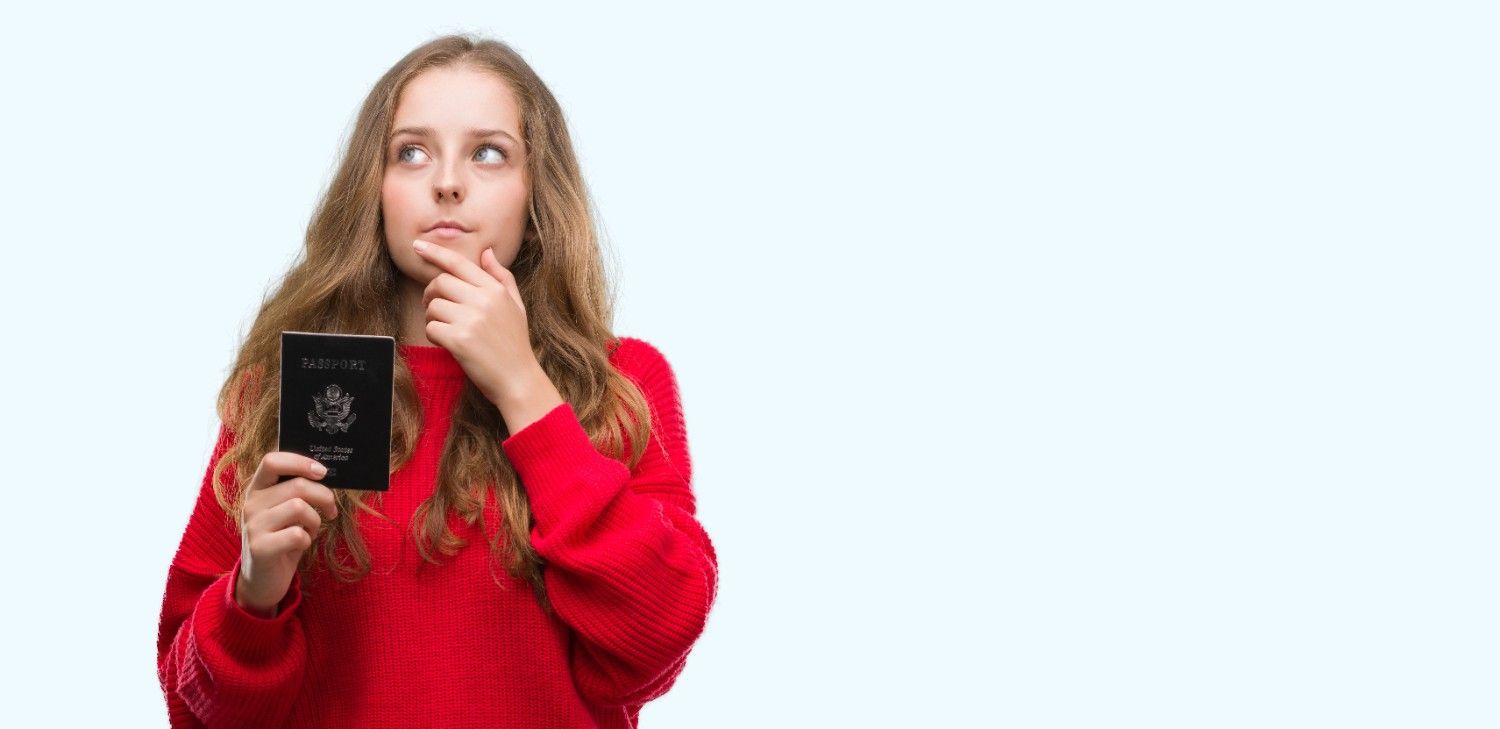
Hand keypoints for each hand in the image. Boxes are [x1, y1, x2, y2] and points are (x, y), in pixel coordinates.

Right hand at [235, 453, 337, 617]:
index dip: (300, 462)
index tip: (323, 472)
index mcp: (257, 489)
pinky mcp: (260, 548)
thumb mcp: (285, 511)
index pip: (272, 460)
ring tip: (310, 530)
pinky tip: (301, 545)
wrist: (262, 579)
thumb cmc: (282, 539)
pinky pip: (298, 534)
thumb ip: (297, 491)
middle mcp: (251, 504)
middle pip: (297, 485)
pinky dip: (308, 540)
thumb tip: (325, 473)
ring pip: (300, 508)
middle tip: (331, 510)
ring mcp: (253, 526)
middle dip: (324, 497)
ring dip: (315, 521)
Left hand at [412, 239, 536, 405]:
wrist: (518, 379)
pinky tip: (447, 343)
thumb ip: (501, 277)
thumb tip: (486, 252)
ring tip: (446, 329)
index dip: (435, 253)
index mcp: (495, 290)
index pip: (459, 264)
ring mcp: (471, 320)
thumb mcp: (516, 306)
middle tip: (435, 308)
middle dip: (431, 294)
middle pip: (440, 283)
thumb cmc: (515, 343)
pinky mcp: (459, 340)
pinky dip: (433, 335)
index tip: (418, 245)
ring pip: (433, 306)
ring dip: (432, 318)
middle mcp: (483, 300)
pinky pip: (431, 327)